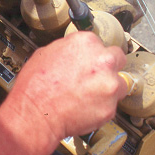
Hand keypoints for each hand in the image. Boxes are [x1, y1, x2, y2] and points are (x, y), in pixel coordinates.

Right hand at [6, 31, 127, 146]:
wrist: (35, 113)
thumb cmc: (36, 85)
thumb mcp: (46, 53)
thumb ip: (68, 49)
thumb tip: (75, 53)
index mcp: (86, 42)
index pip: (100, 43)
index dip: (93, 55)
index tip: (89, 62)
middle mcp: (102, 60)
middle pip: (118, 58)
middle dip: (108, 67)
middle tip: (94, 77)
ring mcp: (109, 84)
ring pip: (120, 83)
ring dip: (108, 88)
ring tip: (89, 95)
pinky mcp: (110, 107)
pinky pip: (111, 105)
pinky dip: (101, 107)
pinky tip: (84, 107)